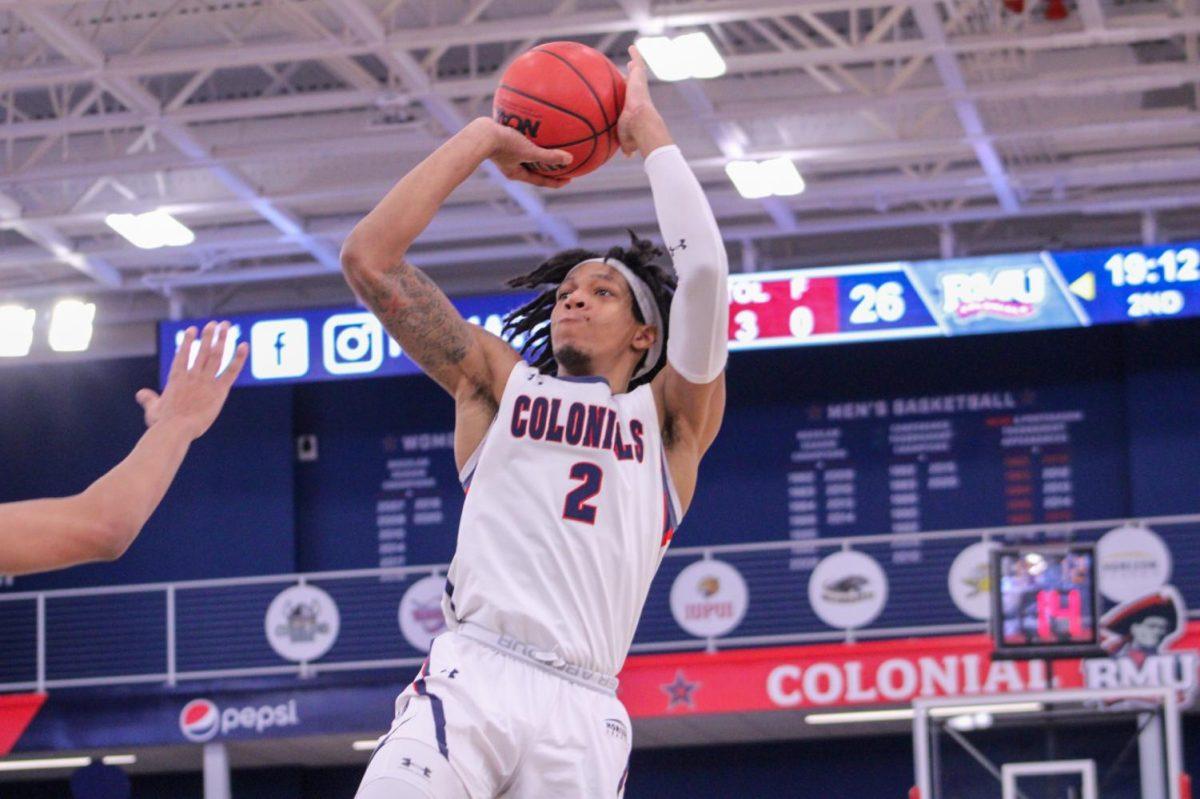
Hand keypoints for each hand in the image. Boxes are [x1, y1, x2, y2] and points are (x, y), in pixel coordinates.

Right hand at [135, 321, 247, 439]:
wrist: (175, 430)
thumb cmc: (163, 423)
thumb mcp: (152, 409)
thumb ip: (148, 399)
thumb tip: (140, 393)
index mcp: (176, 378)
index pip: (183, 354)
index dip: (189, 341)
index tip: (192, 329)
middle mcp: (192, 375)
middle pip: (203, 350)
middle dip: (209, 334)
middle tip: (215, 323)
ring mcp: (206, 381)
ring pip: (216, 355)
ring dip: (221, 339)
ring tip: (226, 326)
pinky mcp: (219, 390)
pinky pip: (231, 371)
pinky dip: (238, 358)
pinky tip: (244, 345)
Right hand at [475, 118, 573, 188]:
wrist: (481, 132)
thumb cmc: (504, 144)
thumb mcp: (529, 151)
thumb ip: (549, 157)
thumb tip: (570, 159)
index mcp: (516, 172)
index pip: (540, 181)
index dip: (555, 181)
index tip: (568, 179)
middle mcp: (511, 164)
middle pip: (534, 168)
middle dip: (548, 167)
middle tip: (563, 164)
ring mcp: (506, 151)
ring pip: (527, 153)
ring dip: (539, 150)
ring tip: (552, 144)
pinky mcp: (503, 138)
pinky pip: (521, 138)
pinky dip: (531, 135)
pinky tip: (537, 124)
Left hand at [617, 44, 665, 156]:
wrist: (640, 122)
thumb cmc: (633, 133)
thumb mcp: (628, 141)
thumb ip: (628, 146)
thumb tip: (629, 156)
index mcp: (636, 107)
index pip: (633, 99)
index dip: (631, 95)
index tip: (629, 91)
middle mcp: (639, 95)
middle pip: (636, 84)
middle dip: (634, 76)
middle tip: (631, 69)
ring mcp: (640, 86)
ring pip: (638, 71)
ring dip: (636, 62)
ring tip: (633, 53)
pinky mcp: (640, 78)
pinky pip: (637, 63)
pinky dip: (635, 55)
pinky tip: (632, 46)